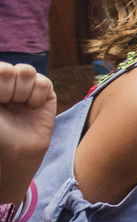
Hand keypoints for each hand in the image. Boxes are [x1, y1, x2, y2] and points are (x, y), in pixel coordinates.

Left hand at [0, 62, 55, 203]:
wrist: (15, 152)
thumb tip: (4, 72)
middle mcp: (7, 82)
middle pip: (9, 69)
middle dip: (6, 88)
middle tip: (5, 104)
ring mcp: (26, 87)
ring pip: (27, 71)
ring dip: (21, 92)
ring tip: (20, 106)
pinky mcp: (45, 94)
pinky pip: (43, 82)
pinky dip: (37, 95)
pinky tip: (32, 107)